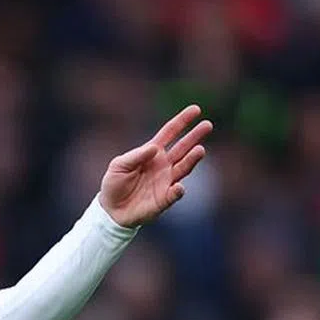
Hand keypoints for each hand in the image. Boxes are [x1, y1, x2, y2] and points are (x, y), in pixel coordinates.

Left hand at [99, 104, 212, 227]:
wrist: (111, 210)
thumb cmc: (114, 184)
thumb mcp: (119, 165)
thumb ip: (135, 156)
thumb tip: (155, 148)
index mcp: (152, 153)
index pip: (170, 133)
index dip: (182, 121)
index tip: (196, 109)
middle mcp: (164, 165)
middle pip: (183, 148)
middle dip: (195, 136)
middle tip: (208, 125)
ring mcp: (166, 181)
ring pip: (183, 167)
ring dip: (192, 159)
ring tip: (200, 149)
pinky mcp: (164, 199)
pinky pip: (174, 194)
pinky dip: (178, 190)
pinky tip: (179, 186)